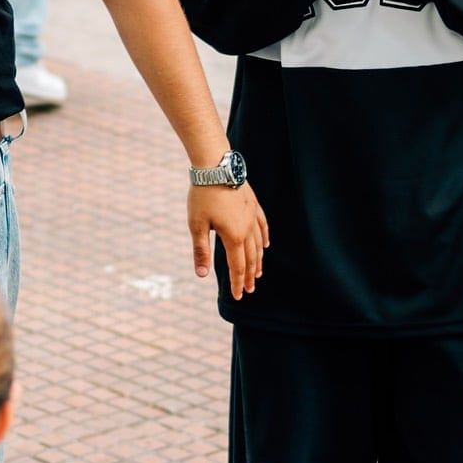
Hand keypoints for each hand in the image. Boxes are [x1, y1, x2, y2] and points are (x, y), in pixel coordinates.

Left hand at [189, 181, 267, 299]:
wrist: (215, 166)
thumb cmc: (202, 196)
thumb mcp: (197, 225)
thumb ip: (201, 251)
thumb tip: (201, 275)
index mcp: (233, 237)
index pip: (237, 267)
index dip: (238, 283)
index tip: (239, 296)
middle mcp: (247, 229)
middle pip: (251, 258)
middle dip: (250, 276)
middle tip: (250, 289)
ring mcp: (252, 216)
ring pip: (258, 244)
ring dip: (258, 260)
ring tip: (259, 272)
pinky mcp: (253, 204)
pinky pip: (263, 225)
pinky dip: (264, 238)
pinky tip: (265, 244)